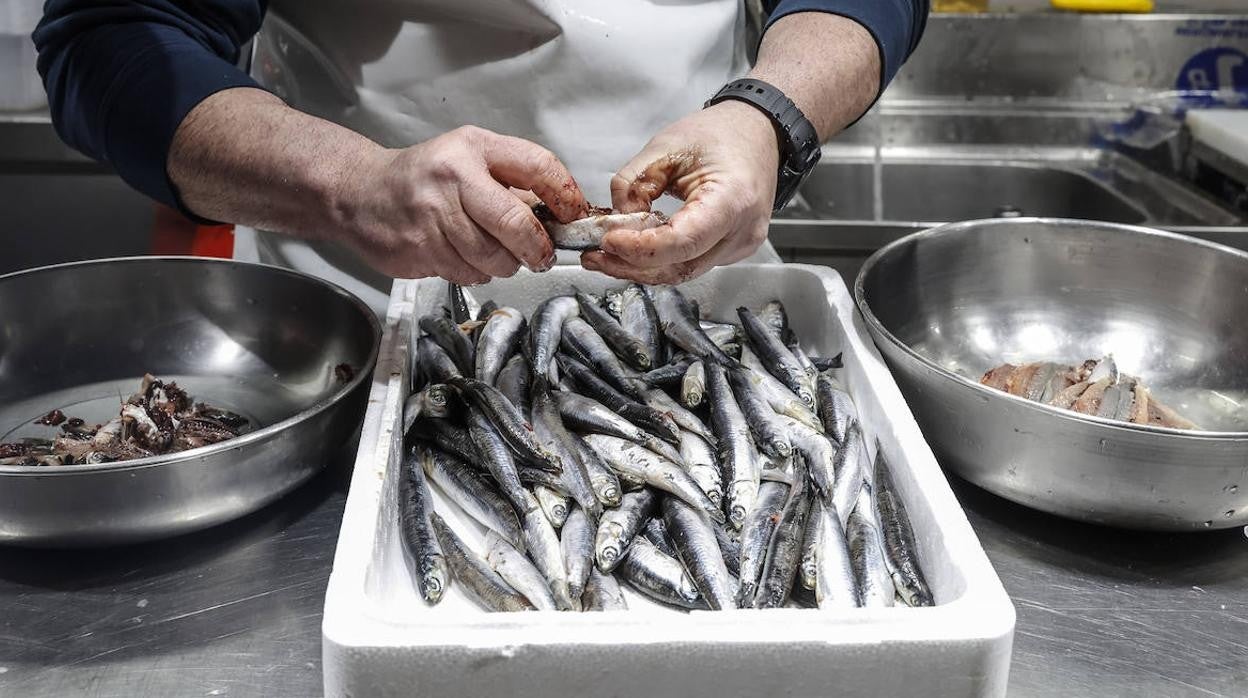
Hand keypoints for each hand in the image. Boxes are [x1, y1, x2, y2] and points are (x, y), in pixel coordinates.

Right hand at [340, 126, 587, 283]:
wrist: (359, 192)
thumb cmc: (425, 178)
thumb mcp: (469, 159)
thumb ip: (512, 183)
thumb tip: (560, 219)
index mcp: (473, 148)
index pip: (537, 166)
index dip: (564, 195)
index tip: (573, 215)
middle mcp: (453, 177)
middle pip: (516, 224)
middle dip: (537, 248)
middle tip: (542, 257)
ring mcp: (433, 215)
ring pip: (492, 258)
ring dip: (504, 265)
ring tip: (495, 255)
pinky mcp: (419, 248)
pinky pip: (466, 273)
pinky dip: (475, 273)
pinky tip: (463, 257)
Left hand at [581, 101, 778, 284]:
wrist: (758, 133)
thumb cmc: (721, 134)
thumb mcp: (666, 145)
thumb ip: (633, 183)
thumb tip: (616, 220)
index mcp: (732, 199)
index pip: (681, 242)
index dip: (640, 248)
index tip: (608, 240)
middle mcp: (742, 231)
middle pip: (680, 267)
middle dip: (631, 266)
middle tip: (594, 256)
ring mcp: (741, 246)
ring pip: (683, 272)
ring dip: (642, 267)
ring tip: (607, 255)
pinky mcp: (732, 250)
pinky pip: (691, 263)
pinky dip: (660, 259)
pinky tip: (637, 248)